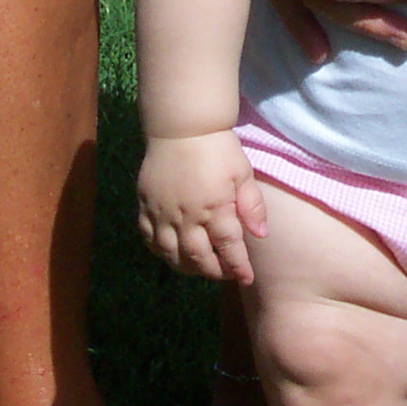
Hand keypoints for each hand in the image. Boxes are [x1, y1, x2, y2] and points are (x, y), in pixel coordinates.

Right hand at [137, 130, 267, 281]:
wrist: (182, 126)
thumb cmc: (218, 148)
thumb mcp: (242, 173)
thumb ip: (252, 206)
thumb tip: (261, 235)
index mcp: (214, 208)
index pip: (228, 247)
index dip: (238, 266)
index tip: (246, 279)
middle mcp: (186, 216)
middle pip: (198, 257)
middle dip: (213, 271)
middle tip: (224, 273)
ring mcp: (162, 212)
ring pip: (170, 254)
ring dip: (186, 267)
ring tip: (199, 267)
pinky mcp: (145, 205)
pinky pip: (148, 238)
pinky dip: (159, 251)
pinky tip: (170, 252)